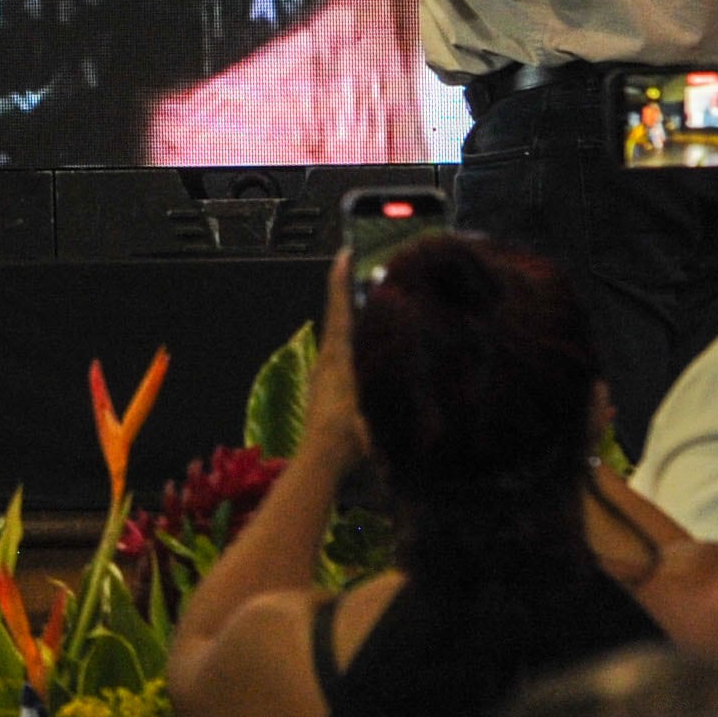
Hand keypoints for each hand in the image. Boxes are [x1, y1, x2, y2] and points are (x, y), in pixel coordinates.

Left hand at [301, 252, 368, 465]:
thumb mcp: (366, 406)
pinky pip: (341, 354)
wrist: (321, 462)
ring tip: (372, 301)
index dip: (340, 282)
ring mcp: (325, 373)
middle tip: (364, 270)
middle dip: (348, 293)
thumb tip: (397, 364)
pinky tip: (367, 344)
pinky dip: (352, 340)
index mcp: (337, 358)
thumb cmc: (345, 435)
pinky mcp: (327, 388)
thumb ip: (380, 385)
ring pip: (339, 336)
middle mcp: (328, 360)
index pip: (339, 311)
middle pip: (337, 318)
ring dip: (351, 317)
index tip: (343, 254)